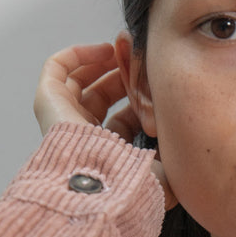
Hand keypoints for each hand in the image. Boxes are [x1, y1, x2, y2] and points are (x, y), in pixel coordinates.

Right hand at [33, 43, 176, 208]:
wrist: (111, 186)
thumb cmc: (138, 185)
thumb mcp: (168, 170)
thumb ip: (175, 155)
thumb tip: (187, 141)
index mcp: (108, 156)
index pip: (121, 121)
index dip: (137, 98)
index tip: (154, 82)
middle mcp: (84, 139)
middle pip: (101, 97)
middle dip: (121, 75)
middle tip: (139, 61)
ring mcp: (64, 120)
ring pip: (80, 82)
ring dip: (101, 62)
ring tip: (122, 51)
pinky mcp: (48, 103)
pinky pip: (58, 69)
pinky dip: (79, 54)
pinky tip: (105, 50)